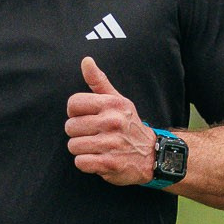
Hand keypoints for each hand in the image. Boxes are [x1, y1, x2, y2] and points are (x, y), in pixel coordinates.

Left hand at [66, 57, 154, 185]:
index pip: (73, 103)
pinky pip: (80, 162)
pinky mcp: (109, 164)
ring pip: (73, 145)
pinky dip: (86, 163)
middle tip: (93, 135)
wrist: (153, 155)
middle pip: (70, 127)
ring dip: (82, 149)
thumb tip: (86, 60)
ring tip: (96, 148)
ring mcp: (111, 144)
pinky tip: (98, 159)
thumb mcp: (118, 101)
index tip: (86, 117)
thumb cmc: (129, 126)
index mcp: (112, 104)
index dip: (75, 112)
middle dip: (78, 133)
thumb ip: (99, 82)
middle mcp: (112, 122)